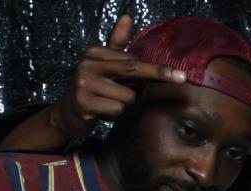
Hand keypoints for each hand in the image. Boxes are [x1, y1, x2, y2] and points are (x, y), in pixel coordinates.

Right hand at [47, 14, 185, 139]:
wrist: (68, 113)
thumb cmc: (93, 86)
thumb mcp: (104, 62)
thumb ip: (117, 42)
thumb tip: (127, 16)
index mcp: (94, 52)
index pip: (133, 59)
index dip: (151, 71)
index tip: (175, 74)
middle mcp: (87, 64)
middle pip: (133, 70)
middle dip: (159, 74)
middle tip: (181, 77)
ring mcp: (84, 83)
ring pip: (128, 96)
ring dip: (125, 104)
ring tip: (110, 101)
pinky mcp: (83, 103)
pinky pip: (117, 110)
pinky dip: (115, 114)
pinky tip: (103, 111)